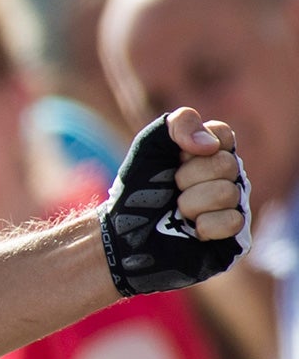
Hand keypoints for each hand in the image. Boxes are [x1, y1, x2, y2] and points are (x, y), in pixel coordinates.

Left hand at [98, 108, 248, 295]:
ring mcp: (233, 206)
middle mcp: (228, 177)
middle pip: (226, 164)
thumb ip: (180, 123)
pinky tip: (191, 230)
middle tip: (171, 190)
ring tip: (177, 212)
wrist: (123, 234)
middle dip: (187, 178)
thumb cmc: (137, 190)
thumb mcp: (149, 144)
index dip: (192, 148)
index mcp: (211, 153)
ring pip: (229, 193)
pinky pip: (234, 221)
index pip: (223, 135)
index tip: (173, 160)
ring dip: (191, 204)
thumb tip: (210, 144)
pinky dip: (204, 226)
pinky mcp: (234, 236)